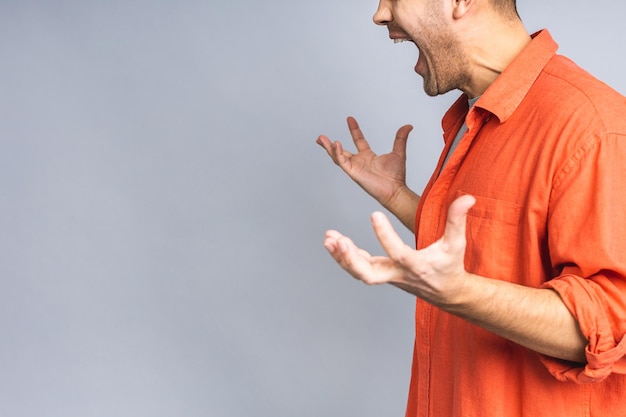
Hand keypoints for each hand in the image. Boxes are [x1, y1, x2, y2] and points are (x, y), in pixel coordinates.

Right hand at [316, 116, 413, 208]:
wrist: (395, 190)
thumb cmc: (396, 176)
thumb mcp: (398, 152)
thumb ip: (400, 138)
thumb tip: (408, 126)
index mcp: (368, 156)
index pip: (358, 140)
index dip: (354, 129)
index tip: (350, 119)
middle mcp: (359, 162)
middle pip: (340, 151)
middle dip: (329, 144)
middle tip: (320, 137)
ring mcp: (355, 167)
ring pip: (337, 156)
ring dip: (329, 148)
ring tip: (321, 139)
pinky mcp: (353, 173)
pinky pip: (342, 162)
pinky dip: (337, 153)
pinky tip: (335, 144)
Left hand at [323, 195, 475, 305]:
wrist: (447, 293)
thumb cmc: (451, 266)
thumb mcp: (457, 243)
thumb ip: (457, 220)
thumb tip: (467, 197)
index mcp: (416, 266)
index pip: (398, 253)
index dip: (385, 236)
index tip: (374, 214)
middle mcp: (398, 274)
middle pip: (369, 275)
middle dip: (351, 259)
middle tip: (337, 241)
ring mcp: (387, 276)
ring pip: (359, 273)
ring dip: (341, 257)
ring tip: (329, 238)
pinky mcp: (381, 273)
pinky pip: (358, 268)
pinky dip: (344, 256)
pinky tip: (333, 241)